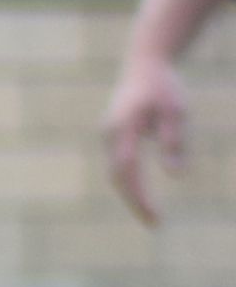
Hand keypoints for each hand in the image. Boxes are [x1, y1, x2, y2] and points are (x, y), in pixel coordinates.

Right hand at [111, 52, 190, 223]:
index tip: (155, 217)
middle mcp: (110, 135)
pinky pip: (119, 163)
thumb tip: (175, 175)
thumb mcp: (177, 112)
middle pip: (118, 177)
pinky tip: (143, 192)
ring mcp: (109, 135)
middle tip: (155, 224)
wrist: (145, 62)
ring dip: (131, 193)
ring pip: (117, 172)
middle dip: (135, 201)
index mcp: (124, 129)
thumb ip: (173, 142)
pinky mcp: (113, 134)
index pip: (128, 172)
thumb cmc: (164, 86)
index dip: (139, 197)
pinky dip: (130, 181)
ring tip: (150, 213)